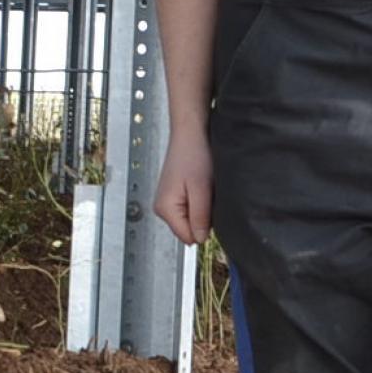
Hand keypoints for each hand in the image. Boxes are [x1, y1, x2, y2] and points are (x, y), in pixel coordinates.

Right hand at [152, 125, 213, 246]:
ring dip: (203, 207)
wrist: (191, 132)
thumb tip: (200, 240)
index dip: (204, 227)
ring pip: (192, 219)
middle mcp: (162, 208)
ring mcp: (168, 202)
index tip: (209, 207)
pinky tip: (202, 185)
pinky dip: (201, 200)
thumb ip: (200, 217)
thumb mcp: (201, 189)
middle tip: (207, 193)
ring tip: (204, 187)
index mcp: (165, 209)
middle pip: (189, 229)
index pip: (188, 237)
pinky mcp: (174, 195)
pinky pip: (191, 209)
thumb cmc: (194, 154)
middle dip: (203, 217)